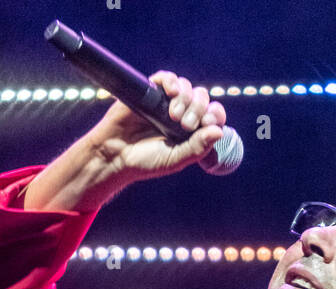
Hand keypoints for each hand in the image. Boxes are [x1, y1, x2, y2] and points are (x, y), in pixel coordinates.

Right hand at [90, 71, 226, 182]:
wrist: (116, 155)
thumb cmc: (145, 161)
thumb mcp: (175, 160)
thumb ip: (197, 148)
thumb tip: (219, 131)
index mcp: (191, 131)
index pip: (212, 115)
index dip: (216, 114)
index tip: (209, 122)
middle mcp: (181, 114)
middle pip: (202, 98)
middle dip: (199, 108)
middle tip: (185, 125)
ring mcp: (166, 102)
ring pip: (186, 87)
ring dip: (185, 98)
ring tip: (173, 116)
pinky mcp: (150, 92)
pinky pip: (167, 78)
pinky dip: (172, 81)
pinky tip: (170, 92)